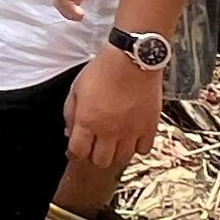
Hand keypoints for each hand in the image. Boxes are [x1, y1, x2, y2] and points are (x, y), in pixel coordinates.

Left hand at [64, 44, 165, 173]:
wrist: (132, 59)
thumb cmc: (103, 70)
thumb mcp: (76, 89)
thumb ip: (70, 114)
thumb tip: (70, 132)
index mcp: (87, 122)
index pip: (77, 153)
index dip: (74, 154)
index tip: (76, 150)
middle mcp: (108, 131)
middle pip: (100, 161)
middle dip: (94, 156)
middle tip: (95, 146)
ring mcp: (130, 131)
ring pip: (121, 159)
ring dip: (115, 153)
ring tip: (113, 143)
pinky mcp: (149, 127)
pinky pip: (143, 150)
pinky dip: (137, 147)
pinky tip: (132, 138)